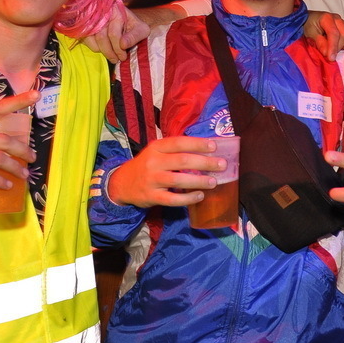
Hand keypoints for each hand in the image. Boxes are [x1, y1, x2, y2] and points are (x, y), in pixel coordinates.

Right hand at [83, 4, 150, 61]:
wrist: (126, 20)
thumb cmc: (133, 26)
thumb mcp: (141, 29)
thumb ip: (134, 36)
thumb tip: (123, 45)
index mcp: (117, 12)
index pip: (114, 34)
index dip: (118, 49)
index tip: (123, 57)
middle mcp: (103, 13)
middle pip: (102, 38)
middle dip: (110, 52)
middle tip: (116, 60)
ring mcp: (93, 18)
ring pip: (93, 39)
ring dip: (103, 51)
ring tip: (112, 56)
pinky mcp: (86, 25)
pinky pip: (86, 39)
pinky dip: (94, 47)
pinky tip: (104, 49)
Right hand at [106, 136, 226, 207]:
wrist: (122, 183)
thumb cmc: (147, 165)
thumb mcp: (156, 152)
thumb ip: (175, 151)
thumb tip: (207, 150)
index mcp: (156, 147)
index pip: (179, 143)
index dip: (197, 143)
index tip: (214, 146)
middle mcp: (153, 162)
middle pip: (182, 161)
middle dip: (204, 163)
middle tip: (221, 164)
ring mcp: (151, 180)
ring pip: (178, 180)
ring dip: (198, 181)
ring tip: (213, 182)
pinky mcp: (151, 196)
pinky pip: (172, 199)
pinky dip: (187, 199)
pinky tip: (199, 196)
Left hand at [303, 11, 343, 60]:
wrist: (309, 21)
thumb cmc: (307, 26)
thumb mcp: (309, 34)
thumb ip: (318, 43)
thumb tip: (327, 53)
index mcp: (326, 18)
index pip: (334, 33)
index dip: (333, 47)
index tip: (331, 58)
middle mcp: (337, 19)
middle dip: (338, 48)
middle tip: (329, 55)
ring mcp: (343, 24)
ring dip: (342, 47)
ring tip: (331, 50)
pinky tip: (337, 47)